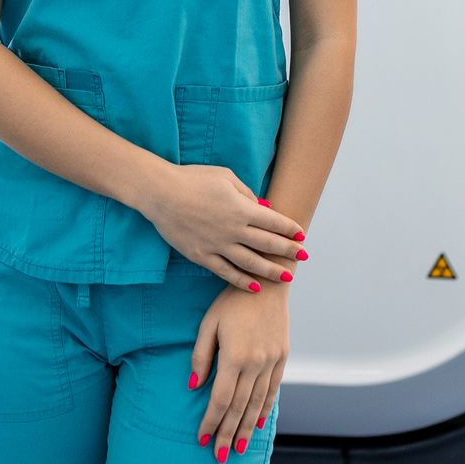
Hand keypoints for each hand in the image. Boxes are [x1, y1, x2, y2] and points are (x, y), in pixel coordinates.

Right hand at [136, 163, 305, 292]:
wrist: (161, 193)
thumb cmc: (193, 179)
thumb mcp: (225, 177)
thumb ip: (247, 193)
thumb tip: (263, 206)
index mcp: (242, 208)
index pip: (274, 222)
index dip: (290, 229)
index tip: (301, 235)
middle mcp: (233, 229)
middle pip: (268, 244)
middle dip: (289, 251)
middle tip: (303, 257)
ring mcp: (218, 245)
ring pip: (251, 263)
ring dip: (271, 271)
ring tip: (287, 277)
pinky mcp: (202, 256)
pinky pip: (226, 272)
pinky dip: (242, 281)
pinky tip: (254, 287)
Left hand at [192, 285, 288, 462]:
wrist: (268, 283)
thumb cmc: (231, 301)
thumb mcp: (208, 324)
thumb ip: (201, 356)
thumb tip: (194, 386)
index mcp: (235, 356)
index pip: (220, 399)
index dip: (210, 421)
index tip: (202, 438)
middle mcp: (256, 364)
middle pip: (239, 408)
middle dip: (227, 433)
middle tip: (219, 456)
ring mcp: (272, 362)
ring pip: (257, 404)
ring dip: (246, 428)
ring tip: (238, 448)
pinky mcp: (282, 358)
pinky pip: (272, 390)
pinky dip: (264, 410)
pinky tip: (258, 424)